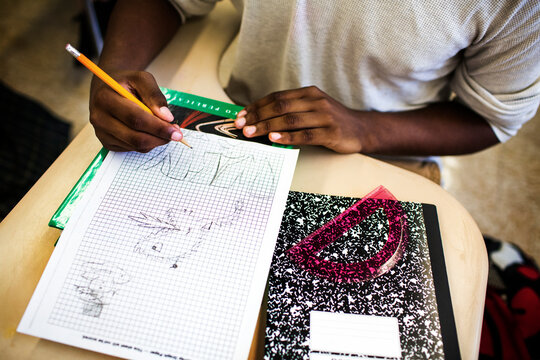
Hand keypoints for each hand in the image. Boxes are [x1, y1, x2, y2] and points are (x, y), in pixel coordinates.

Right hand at [89, 70, 182, 151]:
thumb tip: (166, 117)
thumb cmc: (126, 83)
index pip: (135, 119)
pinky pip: (133, 149)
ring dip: (156, 141)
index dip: (158, 127)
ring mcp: (102, 133)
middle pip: (136, 137)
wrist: (107, 89)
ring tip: (165, 130)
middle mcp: (100, 119)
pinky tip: (151, 132)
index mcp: (106, 99)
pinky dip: (147, 143)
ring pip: (136, 146)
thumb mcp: (141, 79)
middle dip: (160, 138)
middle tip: (176, 134)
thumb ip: (154, 95)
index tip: (176, 131)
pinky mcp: (107, 143)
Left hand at [234, 86, 369, 152]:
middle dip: (257, 116)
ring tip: (251, 133)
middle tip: (241, 126)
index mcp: (308, 93)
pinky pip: (304, 134)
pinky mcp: (330, 132)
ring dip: (267, 126)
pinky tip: (274, 139)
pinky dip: (287, 137)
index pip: (277, 97)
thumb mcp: (312, 108)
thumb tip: (260, 118)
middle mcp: (316, 101)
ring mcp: (324, 116)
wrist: (361, 129)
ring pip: (290, 119)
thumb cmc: (331, 121)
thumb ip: (291, 110)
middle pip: (280, 106)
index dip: (257, 106)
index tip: (241, 115)